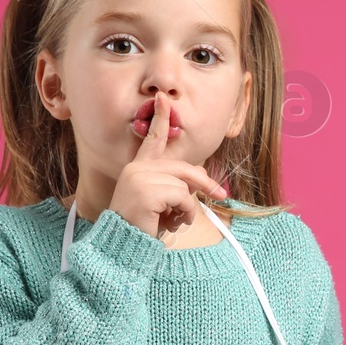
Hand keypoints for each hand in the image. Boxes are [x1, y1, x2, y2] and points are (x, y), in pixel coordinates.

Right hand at [109, 93, 227, 237]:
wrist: (124, 246)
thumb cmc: (142, 226)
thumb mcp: (162, 201)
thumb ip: (176, 184)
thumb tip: (202, 174)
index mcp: (138, 168)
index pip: (152, 139)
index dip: (161, 118)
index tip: (163, 98)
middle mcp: (136, 168)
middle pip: (183, 168)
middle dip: (205, 182)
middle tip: (221, 194)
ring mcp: (139, 178)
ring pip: (184, 186)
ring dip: (187, 208)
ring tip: (175, 221)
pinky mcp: (147, 191)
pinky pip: (182, 198)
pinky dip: (185, 214)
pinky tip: (171, 224)